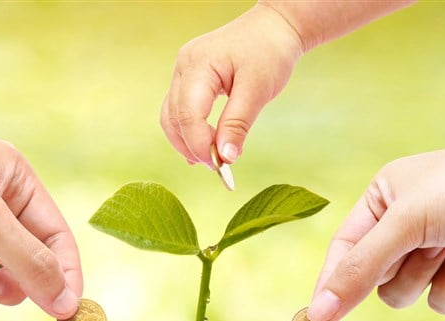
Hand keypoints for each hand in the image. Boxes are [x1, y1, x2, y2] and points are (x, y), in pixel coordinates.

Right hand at [161, 1, 413, 170]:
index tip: (219, 166)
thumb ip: (238, 124)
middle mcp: (183, 66)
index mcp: (198, 64)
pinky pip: (179, 110)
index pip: (188, 114)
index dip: (200, 144)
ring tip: (209, 161)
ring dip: (186, 142)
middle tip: (217, 168)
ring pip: (171, 116)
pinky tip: (203, 147)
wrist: (273, 27)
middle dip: (192, 147)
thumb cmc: (269, 52)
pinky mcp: (188, 79)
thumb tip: (226, 159)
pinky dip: (188, 131)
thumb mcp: (257, 90)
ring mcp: (182, 72)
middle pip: (174, 118)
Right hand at [307, 126, 444, 320]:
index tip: (317, 317)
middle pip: (373, 277)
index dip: (331, 281)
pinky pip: (439, 301)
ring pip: (403, 293)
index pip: (343, 249)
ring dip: (427, 274)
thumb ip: (359, 268)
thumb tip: (319, 310)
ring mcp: (434, 252)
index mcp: (382, 201)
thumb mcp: (405, 223)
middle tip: (422, 246)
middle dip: (399, 267)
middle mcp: (403, 227)